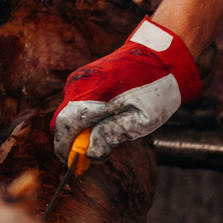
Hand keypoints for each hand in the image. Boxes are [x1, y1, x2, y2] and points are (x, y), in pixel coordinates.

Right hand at [52, 17, 200, 161]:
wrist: (161, 56)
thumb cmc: (155, 88)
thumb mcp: (140, 119)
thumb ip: (112, 135)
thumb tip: (90, 154)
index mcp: (90, 95)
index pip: (63, 127)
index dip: (65, 150)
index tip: (74, 166)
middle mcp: (79, 84)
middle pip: (62, 122)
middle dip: (74, 142)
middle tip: (93, 155)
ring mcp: (80, 79)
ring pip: (69, 113)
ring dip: (81, 129)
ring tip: (107, 134)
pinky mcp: (84, 78)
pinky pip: (76, 103)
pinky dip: (85, 117)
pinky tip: (107, 119)